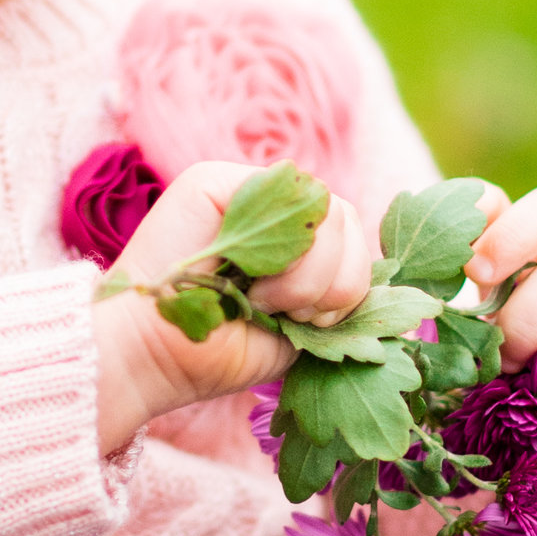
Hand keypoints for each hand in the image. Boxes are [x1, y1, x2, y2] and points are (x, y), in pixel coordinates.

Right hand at [92, 162, 373, 453]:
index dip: (350, 282)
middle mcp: (268, 209)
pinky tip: (249, 278)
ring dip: (310, 274)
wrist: (147, 356)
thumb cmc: (212, 353)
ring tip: (264, 300)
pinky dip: (284, 252)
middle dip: (337, 281)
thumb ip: (336, 295)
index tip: (316, 322)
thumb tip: (389, 282)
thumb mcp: (294, 328)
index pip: (351, 237)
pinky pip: (287, 196)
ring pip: (329, 209)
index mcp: (289, 241)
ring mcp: (242, 189)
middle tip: (290, 313)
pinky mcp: (215, 179)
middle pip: (348, 219)